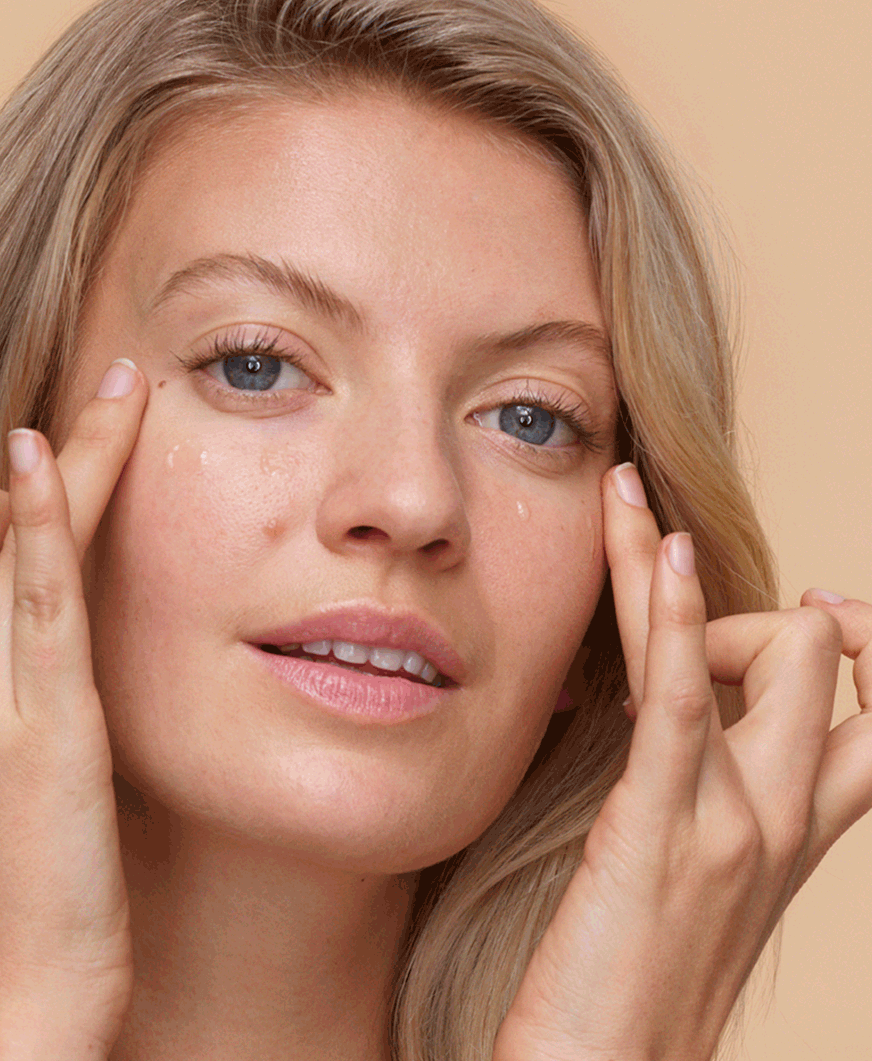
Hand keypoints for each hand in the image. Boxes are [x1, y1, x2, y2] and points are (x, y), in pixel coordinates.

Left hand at [494, 463, 871, 1060]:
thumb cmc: (635, 971)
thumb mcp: (701, 871)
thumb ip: (710, 786)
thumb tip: (679, 705)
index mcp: (798, 826)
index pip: (868, 704)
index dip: (853, 641)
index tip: (808, 609)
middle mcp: (786, 815)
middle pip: (819, 654)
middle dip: (752, 615)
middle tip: (665, 629)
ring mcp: (732, 818)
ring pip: (765, 651)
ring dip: (681, 574)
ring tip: (625, 502)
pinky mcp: (659, 824)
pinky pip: (680, 696)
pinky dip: (673, 613)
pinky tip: (658, 548)